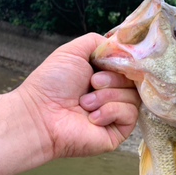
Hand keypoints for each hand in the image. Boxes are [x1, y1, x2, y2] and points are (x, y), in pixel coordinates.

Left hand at [16, 32, 139, 160]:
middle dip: (111, 79)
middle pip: (133, 80)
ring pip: (133, 96)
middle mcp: (112, 94)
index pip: (128, 66)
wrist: (42, 114)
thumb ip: (98, 43)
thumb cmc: (52, 84)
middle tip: (91, 84)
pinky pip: (130, 114)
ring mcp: (116, 114)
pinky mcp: (119, 131)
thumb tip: (122, 47)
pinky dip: (110, 111)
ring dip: (106, 96)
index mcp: (103, 76)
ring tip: (85, 104)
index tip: (104, 64)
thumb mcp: (73, 51)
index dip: (121, 63)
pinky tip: (92, 118)